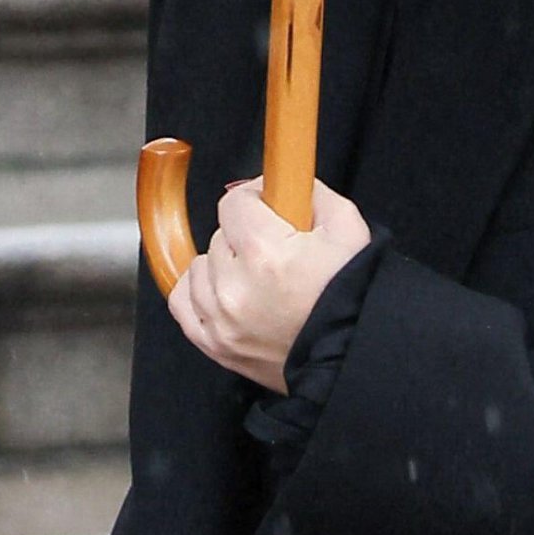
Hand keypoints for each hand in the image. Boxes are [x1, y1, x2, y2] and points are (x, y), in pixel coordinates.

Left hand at [167, 177, 370, 391]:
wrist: (350, 355)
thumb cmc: (351, 296)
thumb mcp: (348, 228)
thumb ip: (312, 192)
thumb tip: (286, 179)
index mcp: (264, 251)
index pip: (233, 203)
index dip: (254, 199)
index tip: (268, 205)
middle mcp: (234, 286)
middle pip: (219, 235)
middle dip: (245, 235)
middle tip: (275, 248)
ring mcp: (220, 318)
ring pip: (200, 266)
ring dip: (223, 265)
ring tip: (255, 275)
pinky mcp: (214, 344)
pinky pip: (182, 302)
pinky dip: (199, 291)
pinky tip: (223, 289)